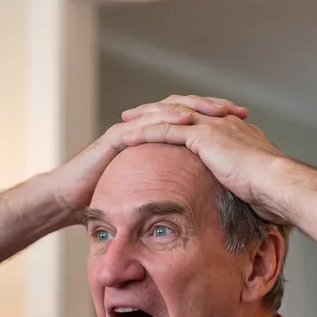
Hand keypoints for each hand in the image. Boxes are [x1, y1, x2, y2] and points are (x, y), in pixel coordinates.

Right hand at [50, 96, 248, 222]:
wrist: (70, 202)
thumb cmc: (108, 203)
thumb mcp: (150, 197)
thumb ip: (173, 195)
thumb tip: (204, 208)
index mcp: (158, 142)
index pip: (193, 124)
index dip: (219, 124)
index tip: (246, 126)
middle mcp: (146, 131)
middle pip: (186, 109)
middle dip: (214, 109)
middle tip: (239, 111)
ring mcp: (131, 131)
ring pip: (168, 110)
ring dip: (196, 108)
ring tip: (219, 111)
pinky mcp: (117, 138)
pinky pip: (146, 124)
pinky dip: (167, 119)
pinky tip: (187, 120)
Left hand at [121, 96, 289, 222]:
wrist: (277, 184)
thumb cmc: (271, 193)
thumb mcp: (253, 186)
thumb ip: (242, 185)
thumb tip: (241, 201)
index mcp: (233, 132)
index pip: (201, 120)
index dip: (180, 121)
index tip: (165, 125)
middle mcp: (221, 122)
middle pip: (181, 109)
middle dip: (157, 111)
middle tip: (137, 114)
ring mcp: (212, 126)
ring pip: (170, 115)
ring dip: (145, 117)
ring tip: (125, 121)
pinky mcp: (203, 136)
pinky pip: (166, 130)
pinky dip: (146, 132)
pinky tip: (128, 137)